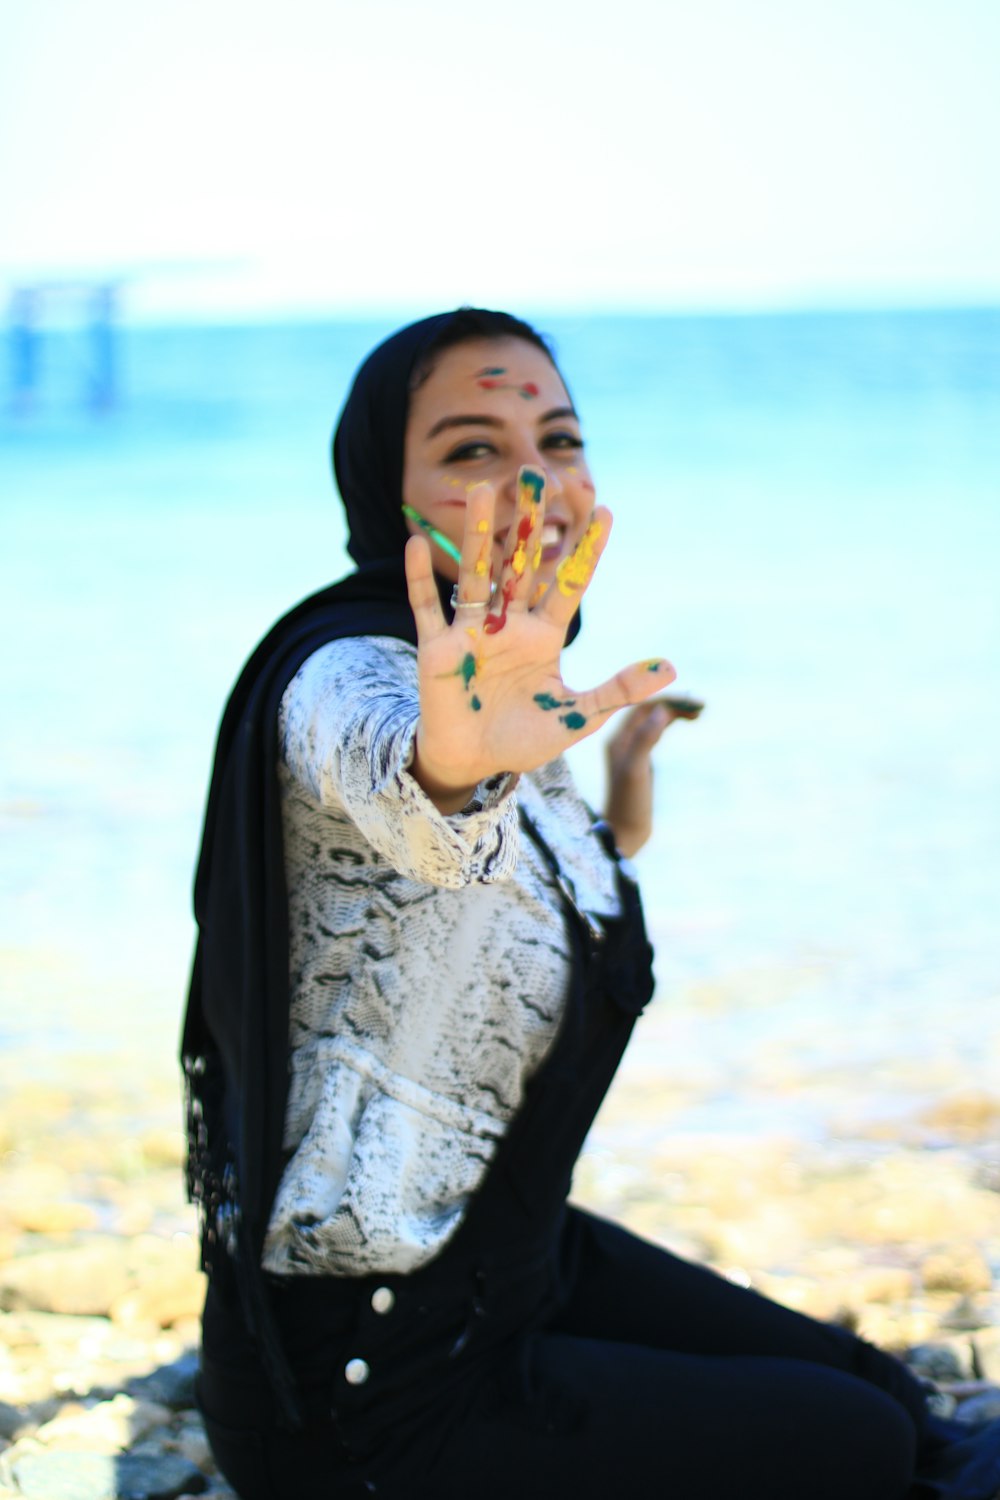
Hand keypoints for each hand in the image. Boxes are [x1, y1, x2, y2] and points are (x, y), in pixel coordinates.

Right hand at [404, 468, 674, 811]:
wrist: (473, 763)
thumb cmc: (524, 738)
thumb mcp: (578, 716)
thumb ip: (619, 689)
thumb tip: (673, 669)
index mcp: (544, 635)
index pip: (569, 583)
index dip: (586, 549)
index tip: (606, 509)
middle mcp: (509, 624)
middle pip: (521, 564)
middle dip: (530, 521)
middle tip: (535, 474)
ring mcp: (471, 633)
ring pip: (476, 574)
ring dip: (479, 535)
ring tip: (483, 490)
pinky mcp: (437, 649)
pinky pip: (426, 608)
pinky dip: (420, 579)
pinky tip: (416, 544)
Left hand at [604, 695, 702, 856]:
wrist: (624, 833)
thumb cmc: (629, 804)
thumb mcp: (636, 770)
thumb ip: (644, 739)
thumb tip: (661, 710)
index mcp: (617, 738)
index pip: (643, 706)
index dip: (668, 700)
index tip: (694, 701)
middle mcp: (621, 740)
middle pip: (649, 710)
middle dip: (674, 704)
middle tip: (702, 706)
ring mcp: (631, 750)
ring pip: (653, 720)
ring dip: (674, 712)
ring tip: (699, 713)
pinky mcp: (640, 761)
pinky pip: (655, 733)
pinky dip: (670, 725)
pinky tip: (685, 724)